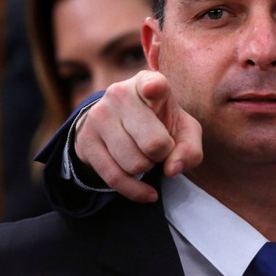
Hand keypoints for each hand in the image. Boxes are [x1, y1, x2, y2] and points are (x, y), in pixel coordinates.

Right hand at [73, 70, 202, 202]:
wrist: (119, 123)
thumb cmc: (160, 123)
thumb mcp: (183, 129)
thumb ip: (190, 147)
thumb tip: (172, 170)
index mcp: (148, 83)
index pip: (154, 84)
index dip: (155, 88)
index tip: (154, 90)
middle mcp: (120, 94)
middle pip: (153, 143)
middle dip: (164, 154)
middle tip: (161, 147)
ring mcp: (99, 117)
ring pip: (134, 163)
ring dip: (148, 168)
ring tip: (145, 154)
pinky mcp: (86, 141)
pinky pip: (114, 177)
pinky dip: (136, 190)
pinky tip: (148, 192)